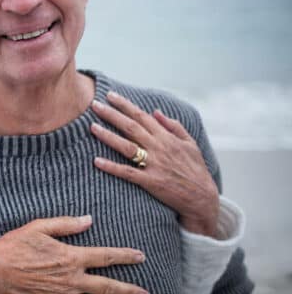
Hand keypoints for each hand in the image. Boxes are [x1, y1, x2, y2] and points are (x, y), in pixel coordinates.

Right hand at [0, 215, 149, 293]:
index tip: (141, 257)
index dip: (125, 256)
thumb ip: (67, 224)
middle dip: (130, 291)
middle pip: (107, 286)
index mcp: (70, 257)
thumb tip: (89, 219)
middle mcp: (71, 279)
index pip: (105, 257)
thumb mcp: (40, 227)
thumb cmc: (15, 245)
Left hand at [90, 91, 219, 236]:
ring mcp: (154, 165)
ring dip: (108, 136)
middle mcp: (159, 148)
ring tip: (91, 127)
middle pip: (131, 127)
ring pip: (126, 146)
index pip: (142, 116)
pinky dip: (111, 167)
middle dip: (111, 114)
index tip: (110, 95)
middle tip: (94, 104)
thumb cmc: (196, 170)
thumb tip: (156, 112)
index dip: (125, 105)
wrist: (202, 198)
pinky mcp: (150, 182)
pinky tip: (97, 161)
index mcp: (167, 137)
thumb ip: (174, 126)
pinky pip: (127, 173)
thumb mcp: (190, 143)